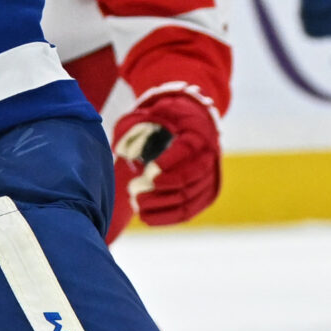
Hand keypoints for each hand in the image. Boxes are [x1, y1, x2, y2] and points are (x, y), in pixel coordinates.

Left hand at [111, 88, 221, 233]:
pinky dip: (165, 217)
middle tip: (133, 190)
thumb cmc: (171, 119)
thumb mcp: (157, 112)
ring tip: (135, 202)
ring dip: (158, 204)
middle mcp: (209, 157)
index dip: (169, 162)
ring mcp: (209, 179)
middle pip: (187, 179)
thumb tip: (122, 149)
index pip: (187, 150)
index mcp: (198, 133)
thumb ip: (138, 123)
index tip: (150, 169)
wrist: (194, 127)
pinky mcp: (204, 197)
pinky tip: (145, 217)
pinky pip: (187, 213)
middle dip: (159, 188)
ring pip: (186, 199)